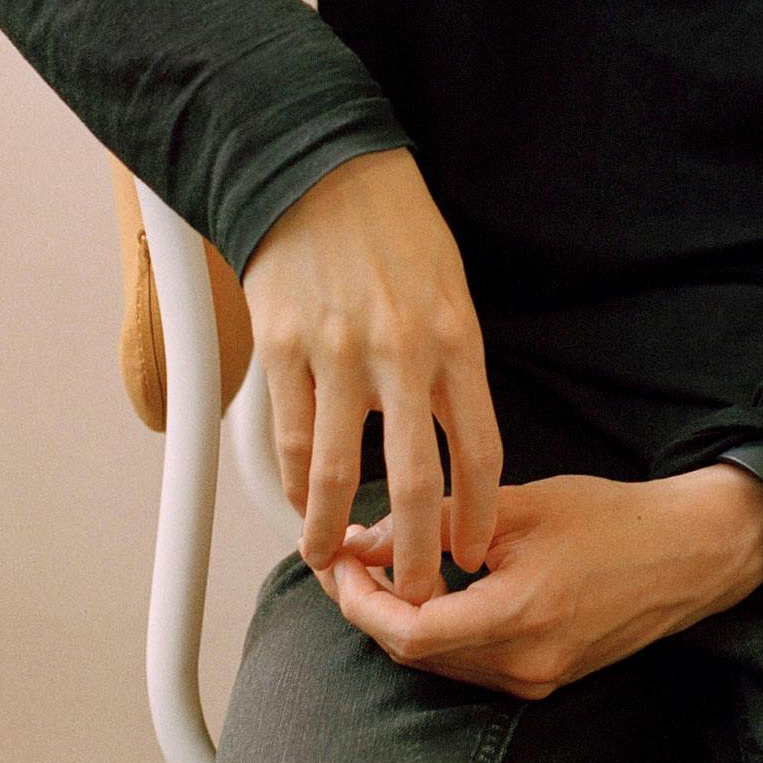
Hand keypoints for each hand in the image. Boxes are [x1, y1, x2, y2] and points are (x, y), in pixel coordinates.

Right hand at [239, 148, 502, 607]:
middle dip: (415, 556)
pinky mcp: (283, 347)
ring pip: (332, 474)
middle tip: (416, 596)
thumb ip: (450, 363)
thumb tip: (447, 439)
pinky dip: (290, 482)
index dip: (478, 516)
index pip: (479, 452)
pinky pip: (286, 436)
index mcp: (455, 338)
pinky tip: (297, 501)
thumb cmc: (391, 226)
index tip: (472, 553)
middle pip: (414, 484)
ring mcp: (338, 352)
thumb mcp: (448, 288)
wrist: (319, 166)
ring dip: (331, 532)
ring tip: (333, 563)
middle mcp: (402, 353)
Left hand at [315, 469, 762, 699]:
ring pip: (439, 663)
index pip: (410, 633)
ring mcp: (536, 679)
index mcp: (520, 616)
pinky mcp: (545, 678)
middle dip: (369, 609)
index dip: (361, 601)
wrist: (686, 555)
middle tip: (343, 561)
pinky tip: (427, 589)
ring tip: (376, 569)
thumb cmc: (611, 519)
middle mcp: (525, 663)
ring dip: (399, 621)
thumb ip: (442, 524)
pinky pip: (469, 664)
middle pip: (416, 654)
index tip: (339, 561)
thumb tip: (369, 539)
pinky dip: (437, 630)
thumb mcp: (522, 506)